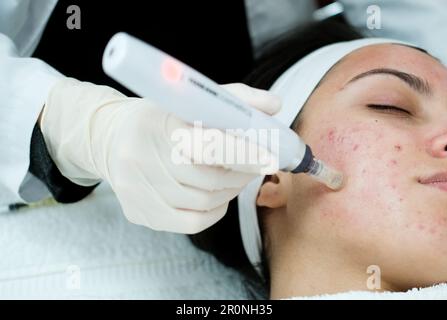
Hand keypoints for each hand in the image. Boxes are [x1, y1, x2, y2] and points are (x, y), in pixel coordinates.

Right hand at [41, 78, 280, 232]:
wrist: (111, 139)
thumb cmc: (161, 118)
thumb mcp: (191, 99)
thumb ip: (234, 99)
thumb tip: (273, 104)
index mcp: (160, 123)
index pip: (207, 144)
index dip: (242, 154)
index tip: (270, 158)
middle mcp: (143, 156)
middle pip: (209, 179)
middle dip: (241, 174)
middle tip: (255, 164)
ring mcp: (138, 189)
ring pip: (203, 201)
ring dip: (229, 191)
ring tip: (234, 177)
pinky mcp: (138, 211)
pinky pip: (190, 222)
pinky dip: (214, 211)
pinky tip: (217, 197)